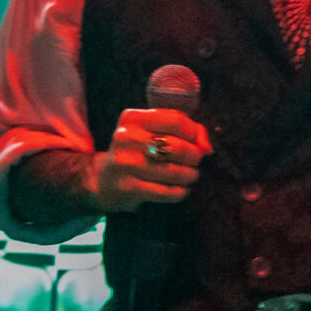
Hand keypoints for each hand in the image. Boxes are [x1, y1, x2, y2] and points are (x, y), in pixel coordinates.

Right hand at [93, 107, 211, 211]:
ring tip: (190, 175)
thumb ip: (186, 130)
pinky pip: (167, 192)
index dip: (193, 133)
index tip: (195, 142)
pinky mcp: (129, 188)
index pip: (177, 120)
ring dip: (190, 175)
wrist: (103, 180)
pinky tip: (180, 190)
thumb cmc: (137, 152)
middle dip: (194, 156)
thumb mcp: (153, 132)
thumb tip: (207, 147)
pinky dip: (180, 192)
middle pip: (177, 146)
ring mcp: (126, 164)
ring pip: (174, 171)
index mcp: (132, 119)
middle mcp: (126, 138)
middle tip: (194, 162)